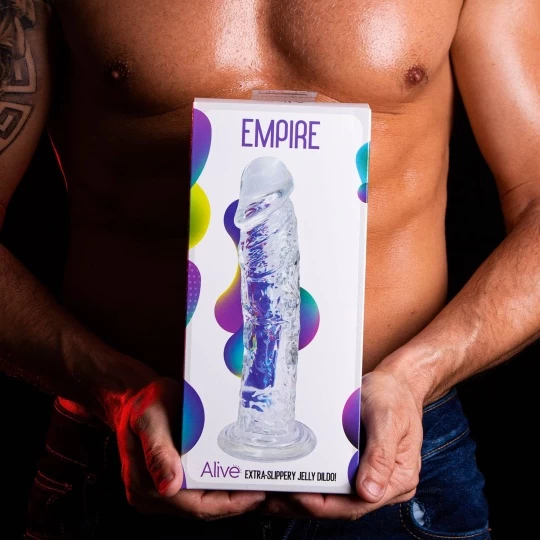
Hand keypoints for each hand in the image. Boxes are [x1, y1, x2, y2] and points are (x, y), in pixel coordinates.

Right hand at [110, 376, 264, 518]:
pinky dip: (217, 487)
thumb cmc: (142, 403)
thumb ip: (158, 450)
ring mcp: (159, 490)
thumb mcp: (150, 418)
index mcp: (145, 483)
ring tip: (254, 483)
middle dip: (234, 502)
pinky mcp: (167, 482)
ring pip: (201, 504)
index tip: (253, 495)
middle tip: (263, 489)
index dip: (228, 504)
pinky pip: (196, 493)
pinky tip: (234, 477)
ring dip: (228, 496)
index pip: (194, 507)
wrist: (133, 397)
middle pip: (201, 509)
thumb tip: (169, 485)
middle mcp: (150, 494)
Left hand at [264, 368, 422, 519]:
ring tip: (272, 494)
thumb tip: (368, 493)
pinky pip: (333, 480)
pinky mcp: (357, 466)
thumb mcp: (388, 420)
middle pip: (341, 506)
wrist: (397, 383)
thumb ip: (380, 456)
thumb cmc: (395, 397)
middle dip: (305, 504)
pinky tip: (289, 480)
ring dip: (304, 498)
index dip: (323, 505)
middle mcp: (384, 485)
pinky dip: (312, 481)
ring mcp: (370, 477)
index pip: (356, 504)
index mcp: (398, 479)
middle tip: (272, 498)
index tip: (296, 495)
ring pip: (334, 497)